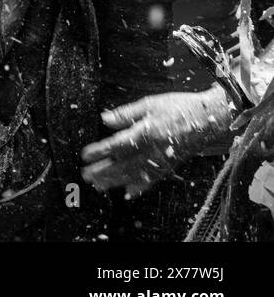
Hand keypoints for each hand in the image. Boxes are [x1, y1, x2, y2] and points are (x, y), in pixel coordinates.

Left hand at [80, 87, 234, 197]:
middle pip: (122, 164)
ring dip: (115, 181)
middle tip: (86, 176)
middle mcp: (153, 150)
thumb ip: (125, 114)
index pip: (117, 146)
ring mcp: (162, 160)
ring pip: (134, 175)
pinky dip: (139, 188)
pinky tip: (128, 192)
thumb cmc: (181, 108)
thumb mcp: (150, 103)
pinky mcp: (170, 165)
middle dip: (102, 171)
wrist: (211, 118)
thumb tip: (104, 119)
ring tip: (99, 186)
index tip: (85, 155)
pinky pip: (152, 180)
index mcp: (146, 133)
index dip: (100, 151)